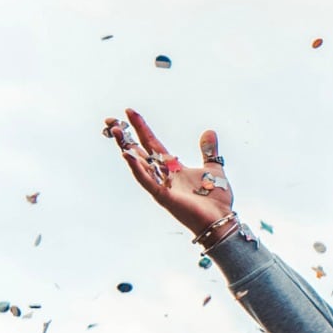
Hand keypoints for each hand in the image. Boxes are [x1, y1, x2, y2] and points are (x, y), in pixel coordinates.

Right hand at [103, 108, 234, 239]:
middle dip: (124, 136)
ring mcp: (161, 187)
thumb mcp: (213, 169)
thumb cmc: (216, 200)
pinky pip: (147, 181)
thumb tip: (209, 131)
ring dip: (126, 148)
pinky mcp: (164, 197)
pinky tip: (127, 155)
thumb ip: (209, 151)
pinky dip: (137, 168)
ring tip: (115, 132)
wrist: (221, 222)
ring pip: (138, 165)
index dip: (141, 128)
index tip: (129, 111)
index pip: (152, 143)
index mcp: (172, 168)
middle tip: (110, 120)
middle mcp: (163, 176)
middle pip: (139, 152)